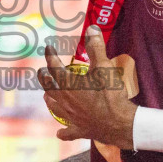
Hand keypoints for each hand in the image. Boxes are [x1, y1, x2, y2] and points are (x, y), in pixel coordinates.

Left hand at [39, 28, 135, 147]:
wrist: (120, 123)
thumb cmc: (110, 94)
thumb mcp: (105, 67)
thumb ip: (96, 48)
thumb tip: (92, 28)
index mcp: (68, 84)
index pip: (54, 66)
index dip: (50, 55)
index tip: (48, 47)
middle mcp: (65, 100)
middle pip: (48, 87)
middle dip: (44, 77)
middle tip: (42, 71)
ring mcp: (70, 117)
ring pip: (53, 107)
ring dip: (50, 99)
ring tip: (48, 95)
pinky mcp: (79, 130)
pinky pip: (67, 132)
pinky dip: (63, 131)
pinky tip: (60, 132)